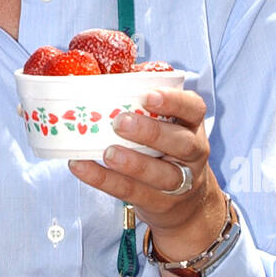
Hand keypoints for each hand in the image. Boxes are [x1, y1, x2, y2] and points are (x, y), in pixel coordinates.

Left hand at [70, 87, 226, 256]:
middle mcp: (193, 152)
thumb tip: (102, 73)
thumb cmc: (164, 149)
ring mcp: (180, 182)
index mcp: (192, 124)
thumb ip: (140, 99)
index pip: (193, 108)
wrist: (187, 204)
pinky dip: (104, 181)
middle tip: (119, 122)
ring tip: (107, 153)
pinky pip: (132, 192)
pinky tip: (82, 167)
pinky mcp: (160, 203)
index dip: (173, 101)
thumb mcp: (164, 123)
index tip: (148, 95)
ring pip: (162, 174)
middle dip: (150, 132)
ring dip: (132, 163)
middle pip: (181, 143)